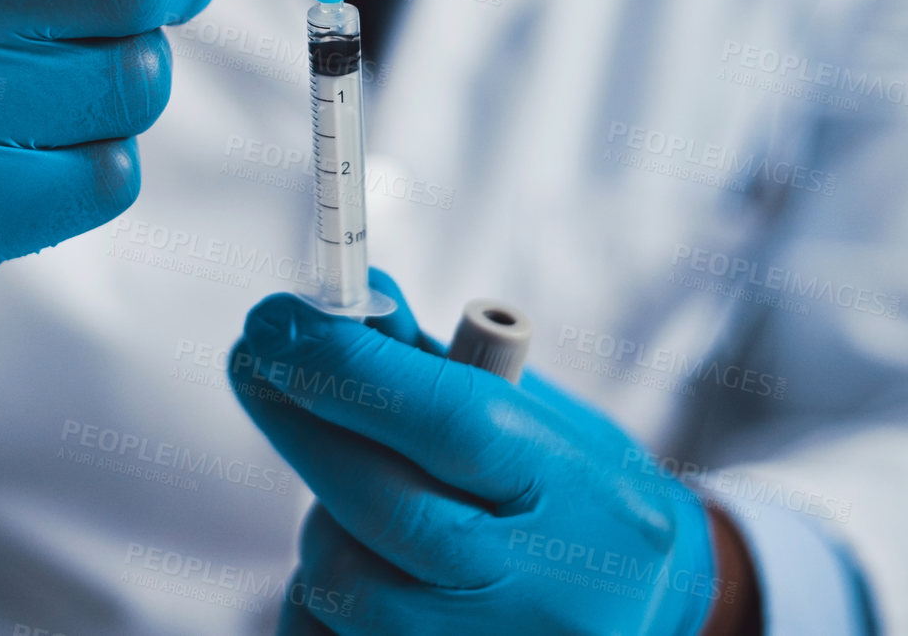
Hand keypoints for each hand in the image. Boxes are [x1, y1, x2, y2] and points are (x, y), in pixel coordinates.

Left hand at [230, 274, 744, 635]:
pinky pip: (322, 634)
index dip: (352, 369)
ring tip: (357, 494)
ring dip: (324, 520)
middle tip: (257, 363)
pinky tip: (362, 563)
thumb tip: (339, 305)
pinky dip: (321, 595)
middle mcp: (546, 591)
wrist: (650, 613)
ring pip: (343, 580)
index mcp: (581, 494)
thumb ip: (441, 369)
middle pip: (383, 505)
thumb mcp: (541, 419)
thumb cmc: (580, 497)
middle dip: (303, 424)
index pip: (453, 423)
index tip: (278, 322)